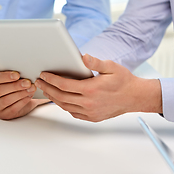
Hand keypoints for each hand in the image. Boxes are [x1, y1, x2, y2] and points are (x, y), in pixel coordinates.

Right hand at [0, 71, 48, 119]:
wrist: (20, 99)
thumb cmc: (12, 84)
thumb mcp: (8, 76)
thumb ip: (4, 69)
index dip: (5, 76)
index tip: (17, 74)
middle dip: (15, 85)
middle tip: (27, 82)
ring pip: (7, 100)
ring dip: (21, 93)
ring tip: (31, 88)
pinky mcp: (4, 115)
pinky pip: (13, 108)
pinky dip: (22, 101)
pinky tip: (29, 95)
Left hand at [35, 54, 161, 121]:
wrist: (135, 97)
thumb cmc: (123, 81)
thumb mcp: (111, 67)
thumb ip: (95, 62)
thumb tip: (83, 56)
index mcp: (91, 89)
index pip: (64, 85)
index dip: (51, 80)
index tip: (43, 75)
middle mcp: (89, 103)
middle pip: (61, 97)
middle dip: (47, 89)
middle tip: (39, 82)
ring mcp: (90, 112)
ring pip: (65, 106)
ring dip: (53, 98)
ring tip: (45, 90)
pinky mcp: (92, 118)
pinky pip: (73, 113)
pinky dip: (64, 106)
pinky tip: (59, 99)